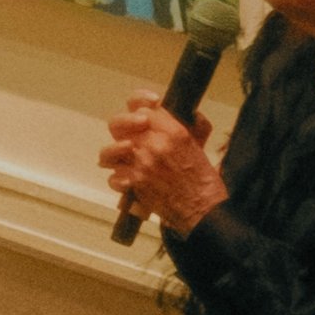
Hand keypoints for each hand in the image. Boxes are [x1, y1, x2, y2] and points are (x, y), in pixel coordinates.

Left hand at [100, 96, 223, 234]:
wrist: (203, 210)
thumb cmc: (204, 180)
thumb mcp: (198, 143)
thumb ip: (186, 124)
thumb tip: (174, 113)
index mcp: (173, 131)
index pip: (142, 106)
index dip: (138, 103)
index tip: (143, 109)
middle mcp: (154, 144)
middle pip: (119, 123)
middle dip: (123, 126)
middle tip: (132, 134)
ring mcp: (141, 164)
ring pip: (110, 149)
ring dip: (115, 152)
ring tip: (125, 155)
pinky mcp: (134, 183)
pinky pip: (114, 176)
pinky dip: (119, 179)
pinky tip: (128, 179)